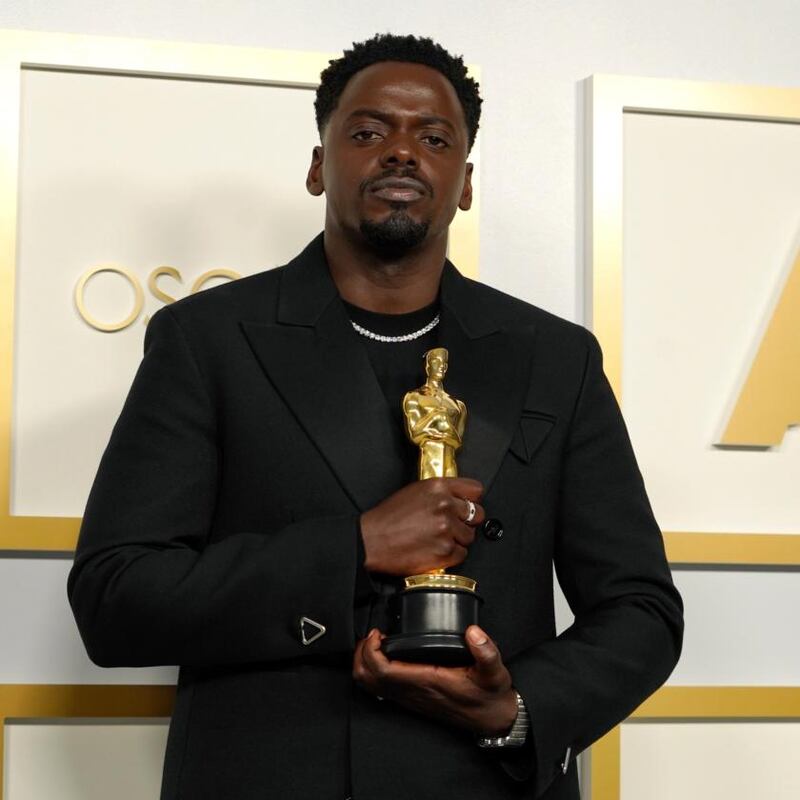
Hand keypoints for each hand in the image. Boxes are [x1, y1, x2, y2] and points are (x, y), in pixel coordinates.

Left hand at [352, 625, 517, 735]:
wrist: (492, 720)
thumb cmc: (490, 696)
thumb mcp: (494, 672)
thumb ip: (486, 651)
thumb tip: (473, 632)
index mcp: (427, 682)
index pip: (384, 671)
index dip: (372, 651)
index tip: (378, 633)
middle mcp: (413, 692)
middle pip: (368, 679)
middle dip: (361, 655)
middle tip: (371, 635)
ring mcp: (410, 698)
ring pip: (371, 686)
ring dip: (364, 664)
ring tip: (374, 643)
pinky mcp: (412, 699)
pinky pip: (381, 689)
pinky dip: (373, 672)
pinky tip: (385, 656)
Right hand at [360, 478, 484, 575]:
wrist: (371, 540)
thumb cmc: (387, 518)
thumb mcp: (414, 491)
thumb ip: (440, 492)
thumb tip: (458, 499)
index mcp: (438, 487)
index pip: (475, 490)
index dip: (472, 500)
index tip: (467, 506)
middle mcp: (445, 506)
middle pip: (477, 514)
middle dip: (466, 522)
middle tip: (452, 526)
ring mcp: (446, 529)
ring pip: (469, 536)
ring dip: (457, 540)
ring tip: (437, 539)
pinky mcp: (445, 551)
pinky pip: (462, 554)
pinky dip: (451, 555)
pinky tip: (435, 550)